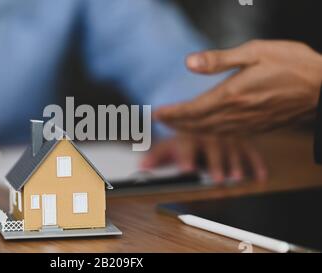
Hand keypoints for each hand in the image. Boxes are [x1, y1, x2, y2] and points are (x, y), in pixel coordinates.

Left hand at [141, 133, 267, 183]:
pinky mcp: (243, 141)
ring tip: (236, 177)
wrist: (208, 109)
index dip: (186, 157)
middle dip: (214, 164)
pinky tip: (260, 177)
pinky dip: (257, 163)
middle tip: (216, 179)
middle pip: (212, 149)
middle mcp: (210, 134)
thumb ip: (157, 155)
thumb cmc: (186, 132)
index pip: (187, 144)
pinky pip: (252, 151)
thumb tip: (140, 167)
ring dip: (235, 164)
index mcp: (190, 133)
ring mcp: (228, 137)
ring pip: (233, 150)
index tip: (186, 170)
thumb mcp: (171, 142)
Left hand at [154, 40, 321, 134]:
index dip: (172, 113)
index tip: (156, 114)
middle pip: (197, 123)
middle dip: (175, 123)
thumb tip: (189, 62)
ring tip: (174, 127)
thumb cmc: (292, 64)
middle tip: (159, 123)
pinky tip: (203, 131)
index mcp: (232, 94)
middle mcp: (237, 114)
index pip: (192, 109)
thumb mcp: (255, 51)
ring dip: (189, 130)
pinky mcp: (257, 128)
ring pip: (210, 132)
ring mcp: (247, 124)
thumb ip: (219, 60)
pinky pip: (226, 136)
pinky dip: (209, 135)